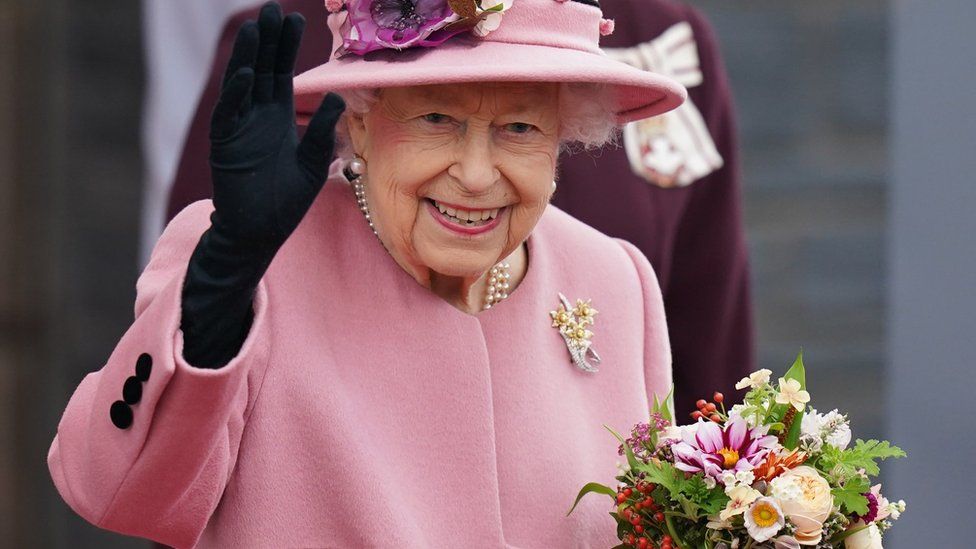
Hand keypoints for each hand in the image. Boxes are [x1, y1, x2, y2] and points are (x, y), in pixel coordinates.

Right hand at [208, 1, 344, 248]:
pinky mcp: (225, 144)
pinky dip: (237, 93)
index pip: (282, 73)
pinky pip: (229, 113)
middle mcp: (257, 116)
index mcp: (279, 118)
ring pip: (242, 84)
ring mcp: (238, 128)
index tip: (296, 19)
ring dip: (248, 56)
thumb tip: (336, 96)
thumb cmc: (285, 201)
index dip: (287, 47)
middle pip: (263, 69)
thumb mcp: (313, 163)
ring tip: (255, 28)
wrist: (260, 231)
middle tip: (272, 8)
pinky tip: (247, 72)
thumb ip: (322, 131)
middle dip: (268, 40)